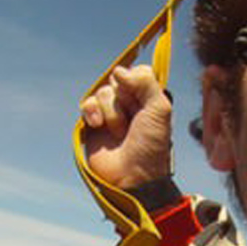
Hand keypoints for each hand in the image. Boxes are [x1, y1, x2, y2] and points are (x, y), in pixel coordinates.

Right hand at [81, 65, 173, 188]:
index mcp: (150, 98)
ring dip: (112, 112)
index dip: (137, 82)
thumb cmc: (151, 145)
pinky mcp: (93, 122)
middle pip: (119, 79)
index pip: (139, 72)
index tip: (140, 99)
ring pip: (104, 91)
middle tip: (133, 121)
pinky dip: (92, 112)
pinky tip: (98, 125)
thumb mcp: (159, 110)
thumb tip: (119, 70)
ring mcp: (111, 111)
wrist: (132, 175)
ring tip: (120, 132)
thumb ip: (146, 83)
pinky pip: (87, 103)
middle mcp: (131, 102)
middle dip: (125, 100)